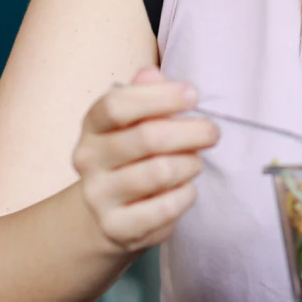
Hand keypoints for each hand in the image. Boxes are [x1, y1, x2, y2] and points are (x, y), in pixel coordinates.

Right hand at [72, 67, 217, 257]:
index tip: (193, 95)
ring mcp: (100, 196)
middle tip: (212, 132)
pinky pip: (165, 208)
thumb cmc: (130, 157)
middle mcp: (88, 160)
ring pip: (160, 173)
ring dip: (190, 164)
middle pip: (146, 138)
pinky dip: (185, 195)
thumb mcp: (133, 123)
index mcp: (92, 126)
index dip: (160, 97)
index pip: (117, 105)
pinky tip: (185, 188)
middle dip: (190, 132)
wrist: (105, 213)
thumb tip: (153, 74)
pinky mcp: (118, 227)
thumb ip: (145, 96)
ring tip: (195, 162)